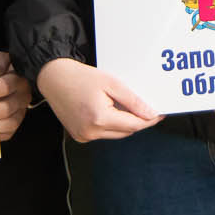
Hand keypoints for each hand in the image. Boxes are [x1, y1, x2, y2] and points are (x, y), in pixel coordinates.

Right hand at [37, 56, 161, 141]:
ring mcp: (83, 136)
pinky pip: (104, 133)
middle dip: (138, 120)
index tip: (161, 112)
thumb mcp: (112, 84)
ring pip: (116, 134)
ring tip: (124, 105)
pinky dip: (112, 124)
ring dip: (125, 123)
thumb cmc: (81, 78)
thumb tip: (151, 114)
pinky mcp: (79, 136)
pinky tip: (110, 109)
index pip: (134, 125)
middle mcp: (90, 132)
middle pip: (126, 131)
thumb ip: (133, 101)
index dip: (150, 119)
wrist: (54, 79)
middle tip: (147, 106)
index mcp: (99, 119)